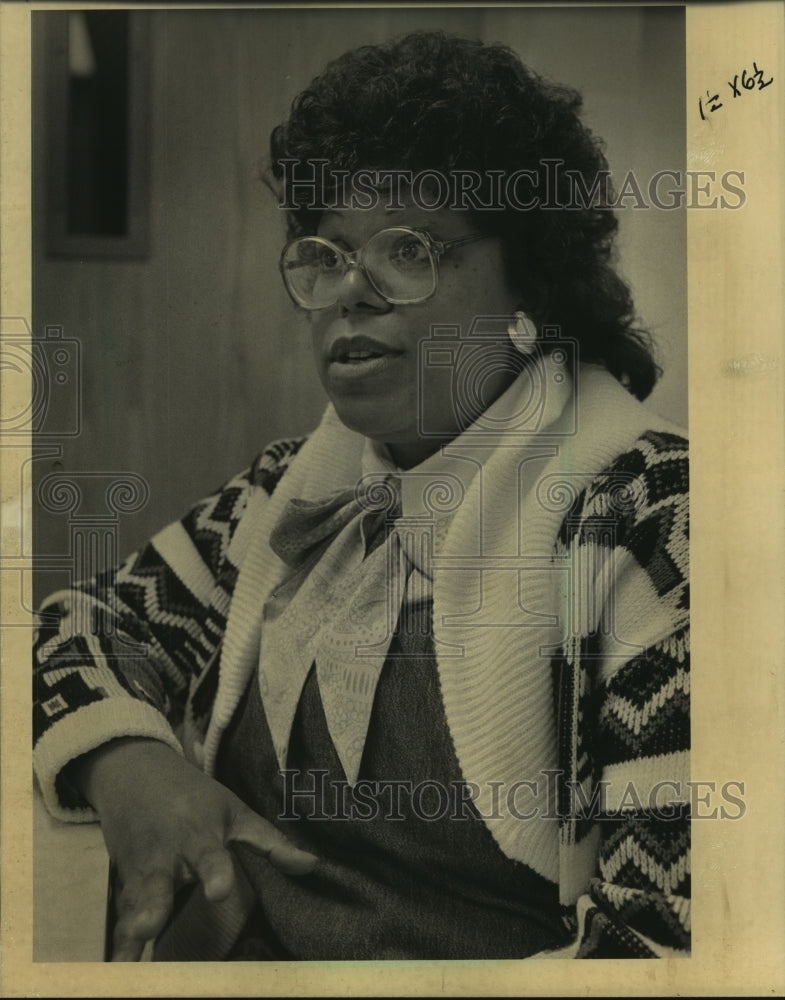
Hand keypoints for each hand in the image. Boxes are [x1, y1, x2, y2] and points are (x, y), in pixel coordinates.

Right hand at [72, 737, 316, 960]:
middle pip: (157, 886)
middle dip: (153, 906)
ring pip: (133, 905)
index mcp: (198, 837)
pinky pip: (120, 917)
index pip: (209, 857)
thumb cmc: (193, 796)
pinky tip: (116, 968)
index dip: (214, 873)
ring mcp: (138, 873)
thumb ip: (269, 842)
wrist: (134, 774)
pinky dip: (118, 942)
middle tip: (150, 923)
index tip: (219, 891)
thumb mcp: (233, 810)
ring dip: (130, 931)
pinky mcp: (123, 885)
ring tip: (126, 959)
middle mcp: (164, 858)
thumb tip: (313, 866)